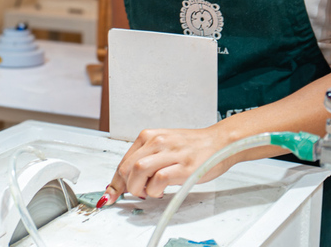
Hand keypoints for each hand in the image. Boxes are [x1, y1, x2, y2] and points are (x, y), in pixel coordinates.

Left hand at [98, 126, 231, 206]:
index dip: (115, 182)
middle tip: (136, 193)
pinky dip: (155, 190)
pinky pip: (159, 179)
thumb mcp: (163, 145)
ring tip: (149, 192)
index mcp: (149, 136)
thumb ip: (145, 159)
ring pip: (139, 171)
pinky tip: (161, 191)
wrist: (219, 142)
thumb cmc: (192, 146)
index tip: (111, 194)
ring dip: (138, 188)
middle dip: (126, 186)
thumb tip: (126, 180)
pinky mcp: (183, 166)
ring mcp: (171, 153)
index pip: (123, 162)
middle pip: (127, 167)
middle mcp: (158, 142)